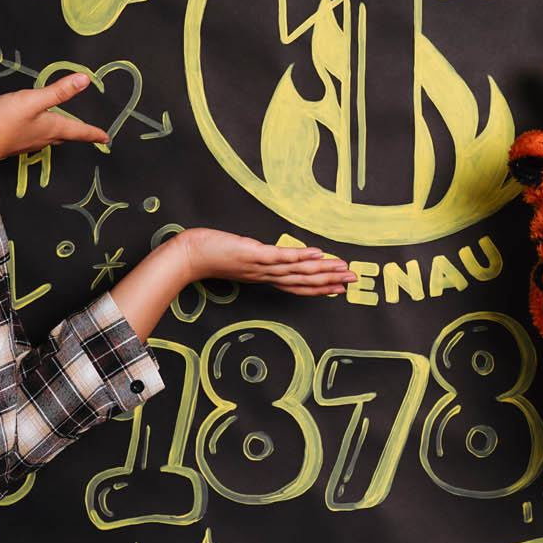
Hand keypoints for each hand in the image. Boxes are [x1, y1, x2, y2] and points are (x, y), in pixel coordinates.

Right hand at [0, 74, 108, 164]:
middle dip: (76, 134)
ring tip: (63, 129)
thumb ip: (58, 91)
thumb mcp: (32, 100)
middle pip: (64, 136)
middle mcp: (42, 138)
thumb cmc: (2, 122)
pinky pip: (33, 138)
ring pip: (49, 138)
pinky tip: (33, 128)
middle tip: (86, 133)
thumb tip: (84, 80)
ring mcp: (26, 142)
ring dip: (59, 133)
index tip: (106, 138)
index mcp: (51, 128)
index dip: (93, 133)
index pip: (78, 131)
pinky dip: (40, 132)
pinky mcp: (12, 143)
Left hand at [170, 228, 355, 296]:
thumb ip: (256, 260)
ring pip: (297, 271)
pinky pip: (281, 257)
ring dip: (322, 271)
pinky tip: (317, 253)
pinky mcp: (253, 254)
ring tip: (343, 269)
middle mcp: (265, 275)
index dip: (319, 288)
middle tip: (353, 281)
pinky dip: (300, 257)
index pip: (296, 285)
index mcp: (264, 277)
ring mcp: (261, 266)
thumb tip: (266, 255)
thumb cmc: (211, 255)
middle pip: (303, 281)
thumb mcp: (239, 259)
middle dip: (330, 281)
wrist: (189, 256)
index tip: (339, 288)